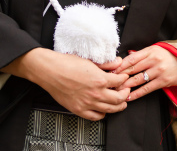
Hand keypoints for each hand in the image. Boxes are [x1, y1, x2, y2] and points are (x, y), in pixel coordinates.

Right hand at [3, 48, 130, 120]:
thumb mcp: (90, 60)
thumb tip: (118, 62)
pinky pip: (95, 117)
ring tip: (121, 103)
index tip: (124, 78)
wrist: (50, 71)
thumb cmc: (67, 63)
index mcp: (100, 79)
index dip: (124, 79)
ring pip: (110, 110)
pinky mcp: (78, 110)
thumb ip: (106, 64)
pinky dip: (102, 114)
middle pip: (119, 99)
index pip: (120, 81)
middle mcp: (96, 93)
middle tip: (126, 91)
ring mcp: (87, 103)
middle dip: (125, 94)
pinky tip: (104, 110)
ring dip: (118, 106)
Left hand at [114, 45, 176, 101]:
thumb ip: (143, 53)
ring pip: (137, 79)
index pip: (131, 58)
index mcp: (151, 50)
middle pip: (132, 69)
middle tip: (109, 83)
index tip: (110, 71)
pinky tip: (129, 97)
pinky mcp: (163, 81)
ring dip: (125, 86)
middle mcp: (154, 60)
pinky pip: (146, 89)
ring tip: (116, 91)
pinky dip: (136, 93)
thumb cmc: (173, 56)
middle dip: (119, 77)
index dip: (119, 65)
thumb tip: (128, 55)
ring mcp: (159, 71)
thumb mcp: (158, 49)